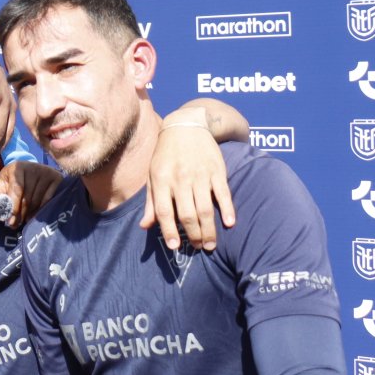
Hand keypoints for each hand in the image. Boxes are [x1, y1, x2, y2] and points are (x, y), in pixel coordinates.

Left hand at [0, 162, 61, 227]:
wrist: (30, 171)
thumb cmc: (12, 181)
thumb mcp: (1, 185)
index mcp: (16, 167)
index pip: (17, 190)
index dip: (14, 207)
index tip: (10, 222)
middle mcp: (33, 167)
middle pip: (28, 198)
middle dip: (20, 214)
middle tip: (16, 225)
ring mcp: (46, 172)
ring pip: (38, 201)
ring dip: (30, 213)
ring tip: (25, 219)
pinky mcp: (57, 178)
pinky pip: (49, 200)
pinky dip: (41, 210)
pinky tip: (36, 214)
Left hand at [141, 109, 235, 251]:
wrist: (187, 126)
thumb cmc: (166, 154)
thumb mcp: (152, 175)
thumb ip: (150, 201)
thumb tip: (145, 226)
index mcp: (161, 180)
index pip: (164, 211)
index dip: (169, 230)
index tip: (175, 246)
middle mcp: (180, 179)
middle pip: (186, 214)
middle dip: (192, 235)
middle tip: (197, 248)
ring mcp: (200, 175)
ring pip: (204, 208)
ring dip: (208, 229)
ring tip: (209, 244)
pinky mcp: (217, 170)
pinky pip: (223, 193)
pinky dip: (227, 209)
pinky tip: (229, 223)